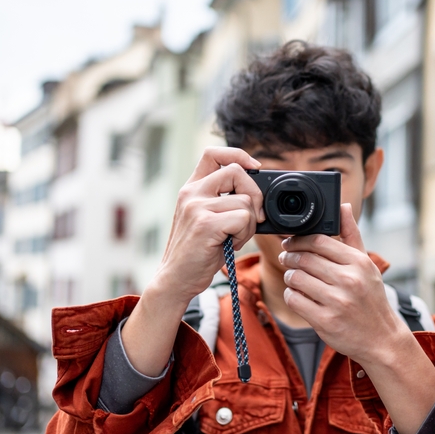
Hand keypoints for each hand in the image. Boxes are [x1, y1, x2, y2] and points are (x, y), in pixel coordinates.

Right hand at [155, 147, 265, 304]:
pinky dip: (245, 234)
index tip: (255, 168)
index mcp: (191, 188)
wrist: (176, 280)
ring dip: (250, 223)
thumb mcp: (207, 219)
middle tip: (254, 216)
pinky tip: (231, 244)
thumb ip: (224, 201)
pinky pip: (243, 218)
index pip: (213, 153)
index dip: (238, 155)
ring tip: (234, 237)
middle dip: (255, 194)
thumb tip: (258, 193)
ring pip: (245, 201)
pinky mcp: (205, 224)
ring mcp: (196, 207)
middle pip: (236, 171)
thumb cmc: (198, 253)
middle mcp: (191, 193)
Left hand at [280, 203, 434, 433]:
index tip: (290, 242)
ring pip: (296, 278)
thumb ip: (351, 234)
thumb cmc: (371, 298)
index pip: (318, 240)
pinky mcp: (325, 321)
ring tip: (295, 278)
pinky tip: (299, 295)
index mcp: (358, 262)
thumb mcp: (366, 264)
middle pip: (304, 258)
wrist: (382, 339)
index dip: (298, 240)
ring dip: (290, 277)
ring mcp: (337, 302)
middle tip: (287, 259)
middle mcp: (349, 280)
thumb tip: (343, 205)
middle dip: (290, 257)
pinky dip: (292, 295)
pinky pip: (295, 299)